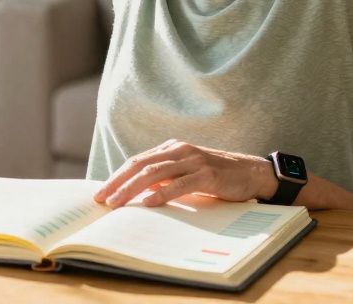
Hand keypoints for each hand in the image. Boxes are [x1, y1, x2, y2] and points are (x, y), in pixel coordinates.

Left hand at [92, 139, 275, 208]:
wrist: (251, 173)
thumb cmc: (217, 176)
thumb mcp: (187, 174)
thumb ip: (165, 179)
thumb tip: (140, 191)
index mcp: (172, 149)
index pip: (137, 161)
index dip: (117, 176)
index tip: (101, 193)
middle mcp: (179, 150)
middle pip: (141, 165)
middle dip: (118, 182)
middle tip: (101, 199)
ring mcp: (193, 161)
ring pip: (155, 173)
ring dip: (132, 189)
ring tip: (117, 203)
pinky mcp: (207, 174)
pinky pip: (180, 184)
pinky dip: (163, 193)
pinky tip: (149, 203)